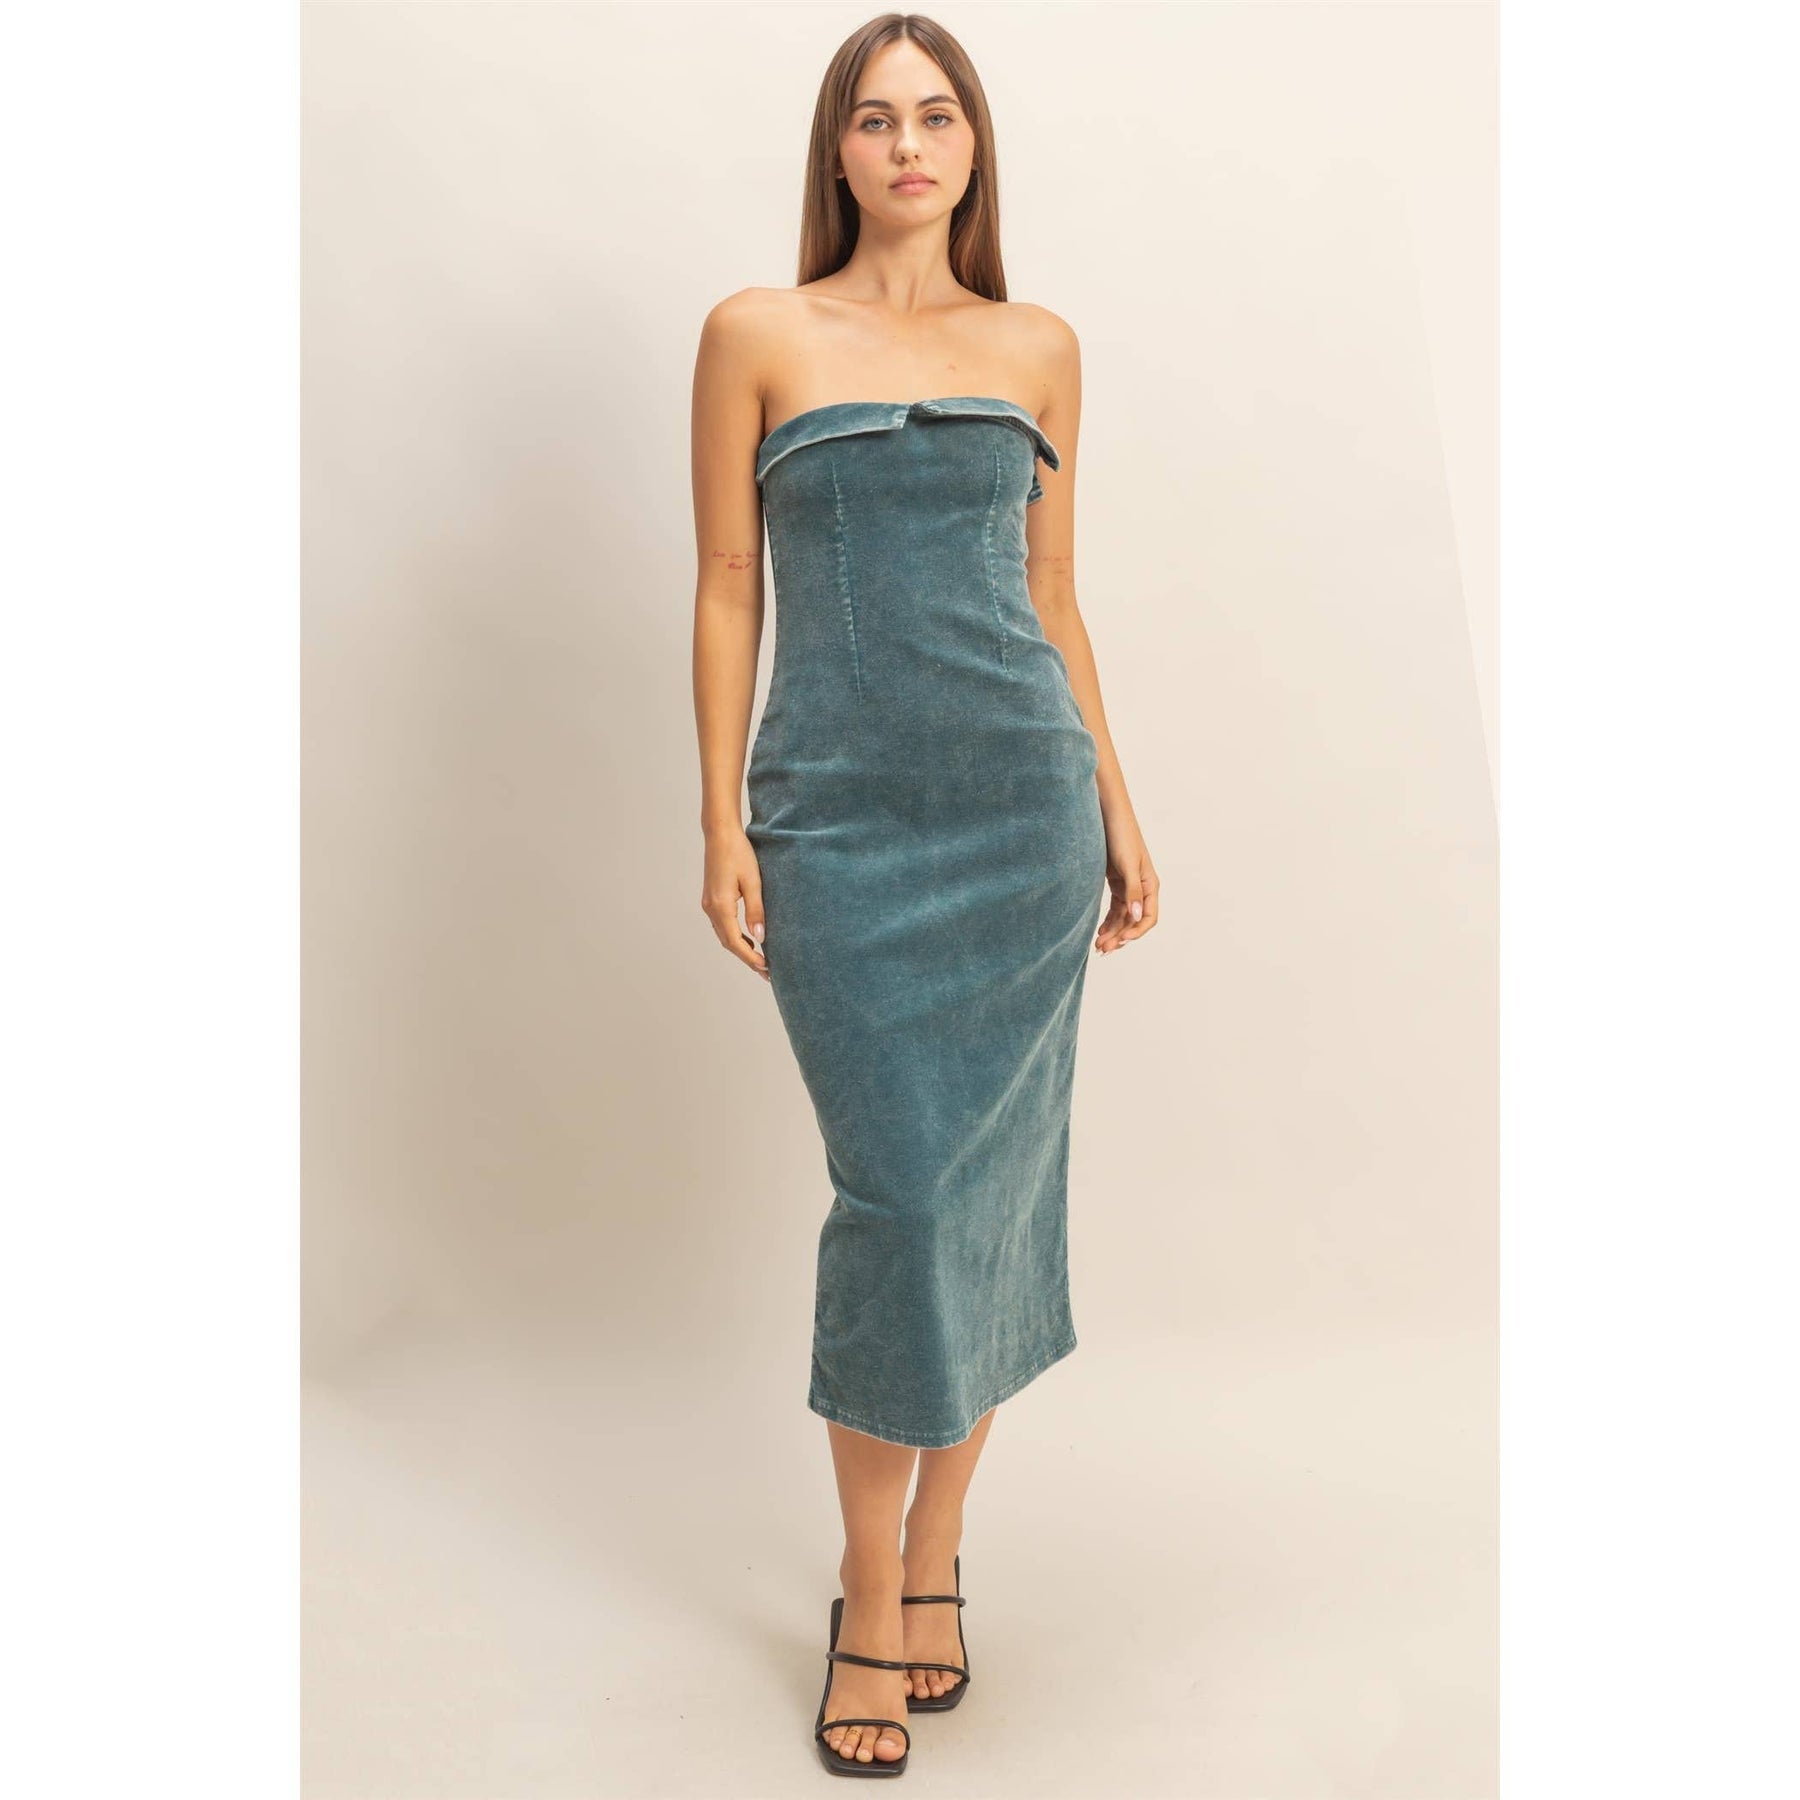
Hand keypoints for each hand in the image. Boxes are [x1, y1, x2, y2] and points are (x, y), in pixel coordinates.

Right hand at [701, 823, 771, 980]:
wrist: (720, 834)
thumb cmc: (739, 853)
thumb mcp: (753, 882)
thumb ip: (756, 910)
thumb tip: (760, 938)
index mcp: (721, 906)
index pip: (736, 942)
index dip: (751, 957)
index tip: (766, 968)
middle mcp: (710, 908)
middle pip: (728, 943)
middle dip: (747, 958)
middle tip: (767, 971)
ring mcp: (708, 904)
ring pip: (724, 935)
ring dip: (741, 948)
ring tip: (760, 959)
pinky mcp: (711, 899)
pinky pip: (722, 925)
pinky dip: (735, 936)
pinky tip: (749, 938)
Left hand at [1095, 817, 1158, 954]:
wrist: (1108, 816)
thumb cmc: (1122, 835)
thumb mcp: (1128, 864)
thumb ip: (1133, 890)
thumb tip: (1136, 916)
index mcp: (1150, 885)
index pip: (1148, 917)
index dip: (1136, 932)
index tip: (1121, 940)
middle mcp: (1141, 888)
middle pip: (1133, 921)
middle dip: (1120, 936)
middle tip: (1102, 949)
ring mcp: (1128, 886)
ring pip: (1122, 917)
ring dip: (1112, 932)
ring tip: (1098, 945)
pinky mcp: (1116, 882)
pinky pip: (1114, 909)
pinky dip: (1107, 921)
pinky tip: (1098, 931)